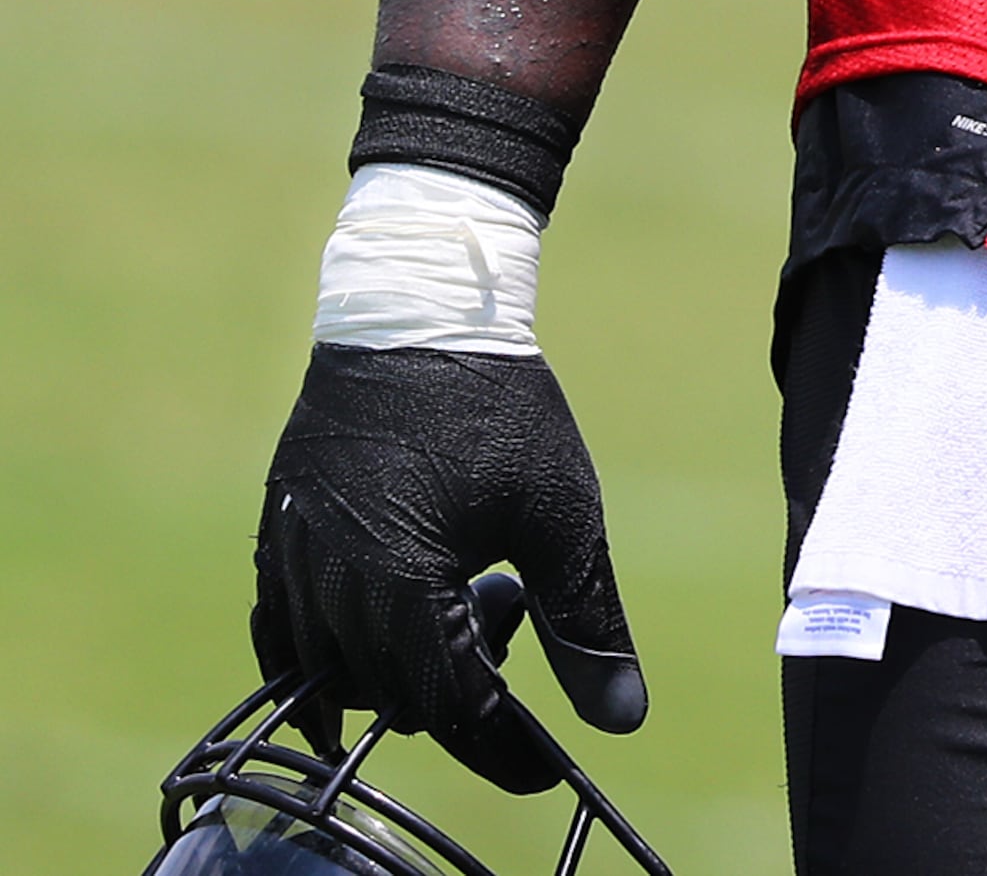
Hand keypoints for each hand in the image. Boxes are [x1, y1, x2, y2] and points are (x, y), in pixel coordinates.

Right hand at [253, 345, 645, 792]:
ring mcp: (290, 566)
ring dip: (403, 670)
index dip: (500, 747)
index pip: (449, 710)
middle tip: (515, 617)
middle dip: (462, 688)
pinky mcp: (274, 540)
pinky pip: (284, 636)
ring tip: (468, 595)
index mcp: (400, 587)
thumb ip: (586, 622)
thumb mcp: (561, 512)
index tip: (543, 765)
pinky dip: (325, 661)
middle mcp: (329, 589)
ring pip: (337, 675)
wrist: (418, 313)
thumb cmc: (498, 408)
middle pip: (395, 698)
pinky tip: (373, 653)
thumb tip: (621, 719)